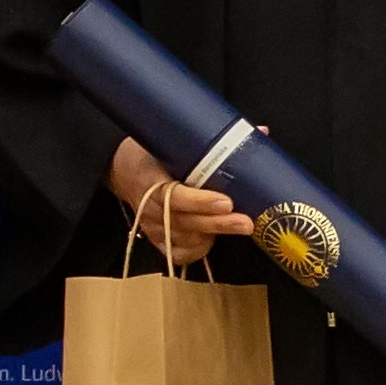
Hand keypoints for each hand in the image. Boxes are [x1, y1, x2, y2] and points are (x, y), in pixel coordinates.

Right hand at [110, 137, 252, 263]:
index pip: (174, 196)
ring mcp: (152, 226)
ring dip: (212, 234)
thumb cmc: (155, 153)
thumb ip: (213, 140)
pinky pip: (179, 253)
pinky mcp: (156, 240)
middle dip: (217, 223)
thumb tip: (261, 131)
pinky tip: (212, 239)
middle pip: (185, 221)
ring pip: (185, 238)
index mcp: (149, 178)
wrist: (125, 170)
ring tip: (237, 226)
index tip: (226, 202)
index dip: (200, 202)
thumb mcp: (174, 141)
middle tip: (245, 222)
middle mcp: (148, 207)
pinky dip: (198, 248)